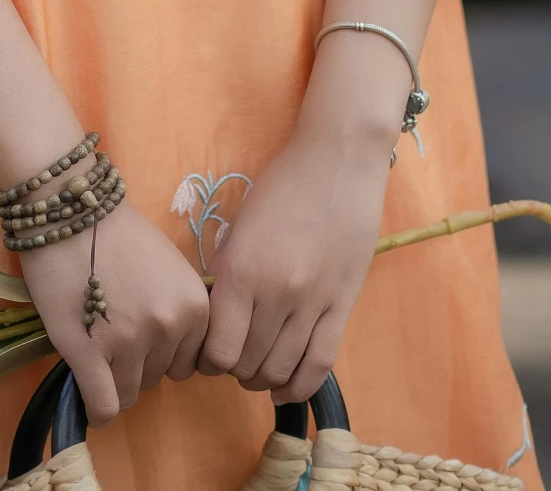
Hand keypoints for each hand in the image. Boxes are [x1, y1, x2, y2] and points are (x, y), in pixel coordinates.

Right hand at [21, 201, 208, 424]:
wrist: (71, 210)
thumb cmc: (119, 234)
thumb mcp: (168, 268)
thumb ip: (177, 309)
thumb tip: (170, 352)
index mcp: (195, 307)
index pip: (188, 363)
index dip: (163, 352)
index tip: (142, 336)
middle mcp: (170, 327)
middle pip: (158, 378)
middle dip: (136, 362)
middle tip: (112, 330)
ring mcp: (130, 342)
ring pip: (129, 394)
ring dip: (112, 378)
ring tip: (95, 343)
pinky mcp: (91, 353)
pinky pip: (104, 406)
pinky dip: (96, 407)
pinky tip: (87, 390)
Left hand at [197, 128, 389, 403]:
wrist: (337, 160)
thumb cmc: (282, 185)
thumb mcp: (240, 224)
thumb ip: (227, 273)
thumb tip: (216, 318)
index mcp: (240, 270)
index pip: (217, 347)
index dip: (208, 360)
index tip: (208, 352)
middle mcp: (274, 293)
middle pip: (247, 363)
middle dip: (234, 369)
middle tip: (234, 357)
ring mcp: (312, 302)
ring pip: (281, 370)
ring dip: (264, 379)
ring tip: (258, 368)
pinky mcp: (342, 305)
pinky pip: (320, 364)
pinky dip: (299, 387)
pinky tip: (285, 390)